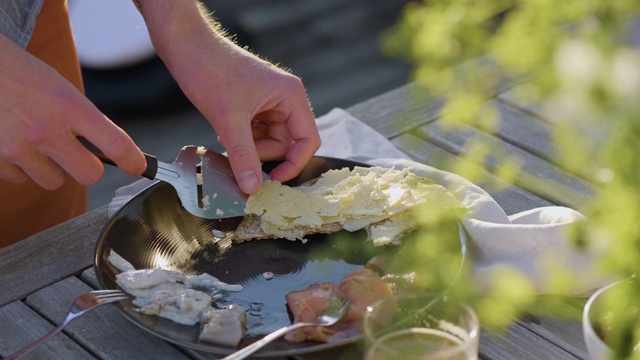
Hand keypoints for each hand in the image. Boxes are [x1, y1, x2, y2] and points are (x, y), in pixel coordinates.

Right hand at [0, 35, 145, 188]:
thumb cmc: (18, 74)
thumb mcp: (59, 88)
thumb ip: (82, 118)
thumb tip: (108, 149)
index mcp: (68, 106)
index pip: (115, 143)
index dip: (133, 160)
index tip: (138, 166)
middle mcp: (46, 130)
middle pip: (89, 175)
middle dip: (87, 167)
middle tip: (77, 153)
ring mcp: (19, 148)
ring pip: (54, 181)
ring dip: (51, 167)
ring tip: (36, 141)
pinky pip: (22, 178)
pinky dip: (22, 166)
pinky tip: (14, 141)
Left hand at [139, 1, 320, 193]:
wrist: (186, 47)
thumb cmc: (210, 70)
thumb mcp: (228, 120)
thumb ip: (243, 156)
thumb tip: (253, 188)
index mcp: (291, 96)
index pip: (307, 140)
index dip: (294, 163)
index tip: (273, 180)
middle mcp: (286, 98)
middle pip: (286, 143)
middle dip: (262, 152)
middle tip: (238, 151)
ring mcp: (270, 101)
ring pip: (270, 140)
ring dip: (250, 147)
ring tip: (227, 136)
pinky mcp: (255, 104)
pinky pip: (257, 132)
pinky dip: (243, 138)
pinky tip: (225, 130)